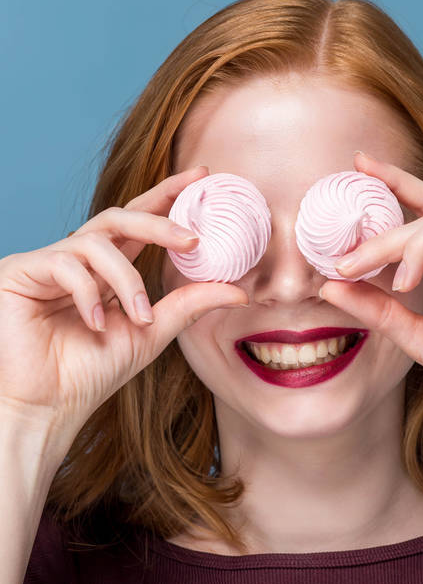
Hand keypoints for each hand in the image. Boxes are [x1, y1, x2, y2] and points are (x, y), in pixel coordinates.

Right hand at [0, 165, 248, 444]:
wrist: (48, 406)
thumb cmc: (91, 372)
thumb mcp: (151, 332)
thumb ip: (189, 304)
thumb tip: (239, 290)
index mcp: (106, 268)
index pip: (139, 221)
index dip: (168, 196)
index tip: (202, 177)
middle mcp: (77, 258)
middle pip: (120, 217)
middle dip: (159, 222)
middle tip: (193, 238)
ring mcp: (47, 262)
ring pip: (97, 243)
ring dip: (127, 280)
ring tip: (140, 317)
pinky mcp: (20, 271)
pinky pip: (65, 263)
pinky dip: (89, 293)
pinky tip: (97, 323)